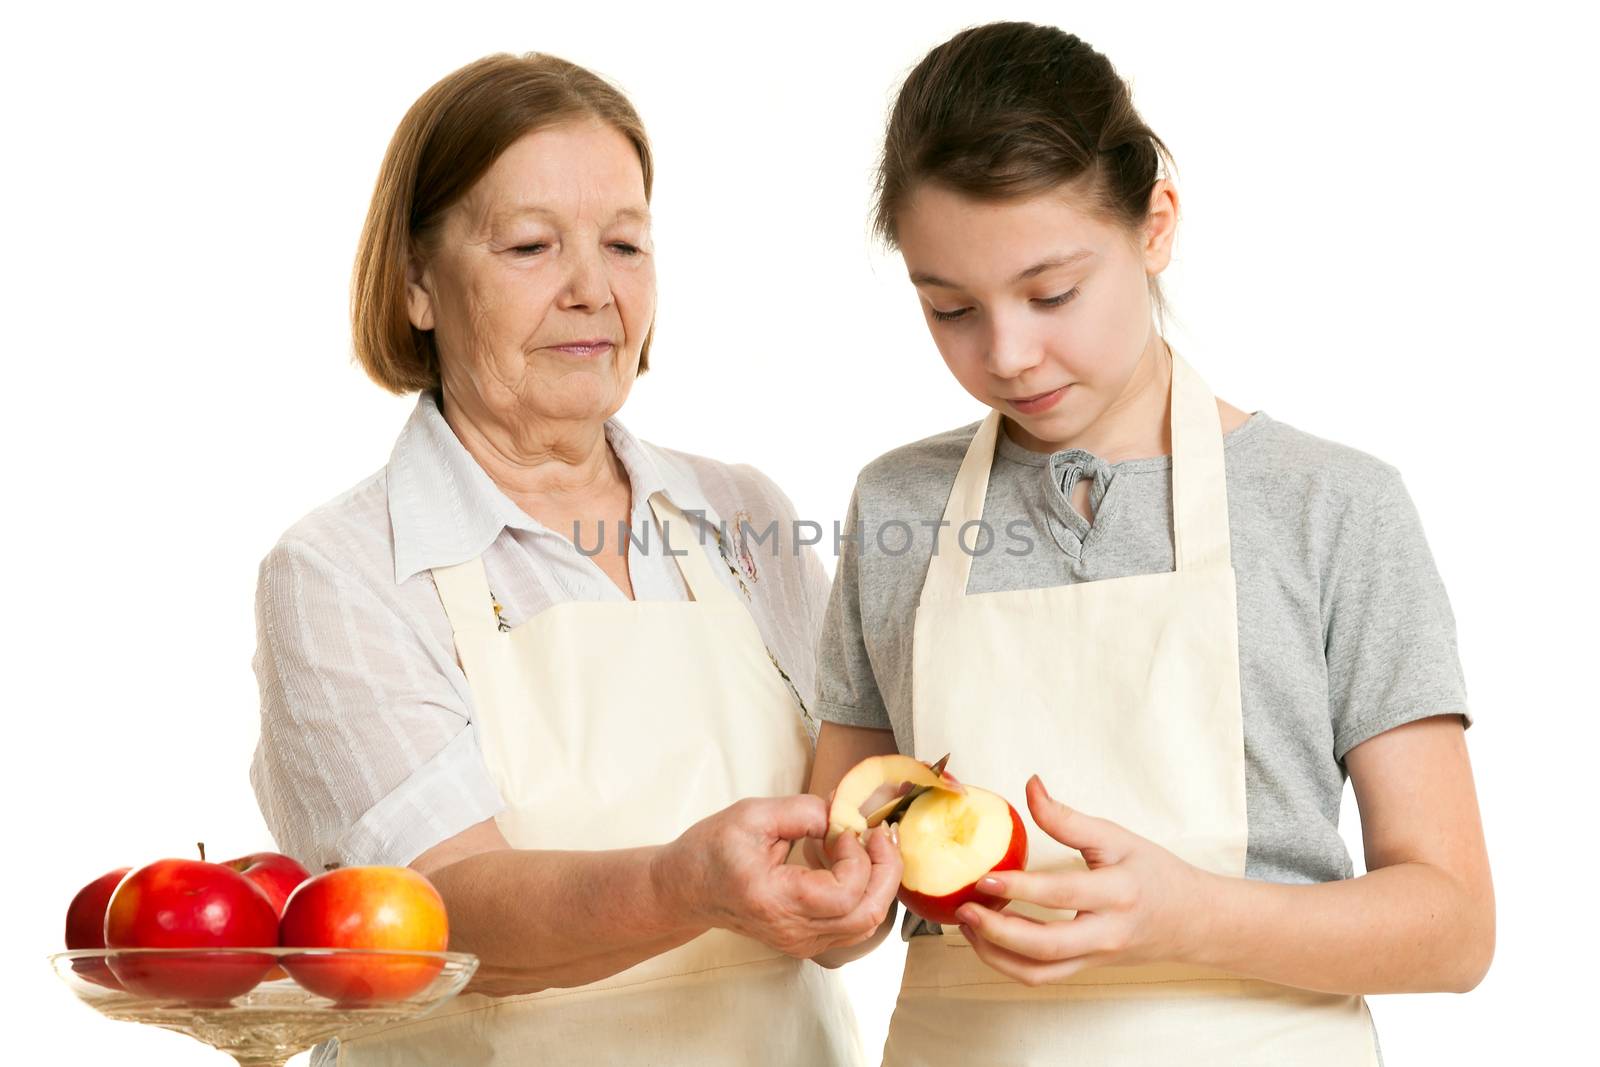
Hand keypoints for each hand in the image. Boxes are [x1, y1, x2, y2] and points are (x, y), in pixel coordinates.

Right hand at [661, 794, 901, 958]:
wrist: (687, 888)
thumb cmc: (711, 851)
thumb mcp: (753, 815)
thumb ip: (804, 811)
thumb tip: (845, 813)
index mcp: (775, 901)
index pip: (844, 894)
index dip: (858, 856)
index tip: (844, 827)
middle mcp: (792, 931)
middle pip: (866, 915)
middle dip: (885, 869)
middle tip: (879, 834)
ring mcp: (801, 942)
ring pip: (866, 923)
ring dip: (876, 880)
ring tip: (860, 844)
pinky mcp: (806, 940)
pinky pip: (852, 923)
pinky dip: (861, 891)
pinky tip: (841, 861)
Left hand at [955, 775, 1210, 984]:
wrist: (1192, 920)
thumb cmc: (1154, 874)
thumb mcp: (1117, 838)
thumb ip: (1068, 819)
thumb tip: (1030, 786)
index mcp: (1117, 893)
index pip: (1062, 893)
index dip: (1019, 888)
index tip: (985, 877)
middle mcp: (1106, 933)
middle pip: (1045, 946)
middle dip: (997, 931)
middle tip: (965, 908)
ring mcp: (1095, 957)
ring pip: (1038, 972)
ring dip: (994, 954)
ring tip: (967, 924)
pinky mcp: (1085, 969)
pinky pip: (1041, 977)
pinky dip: (1007, 963)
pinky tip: (986, 939)